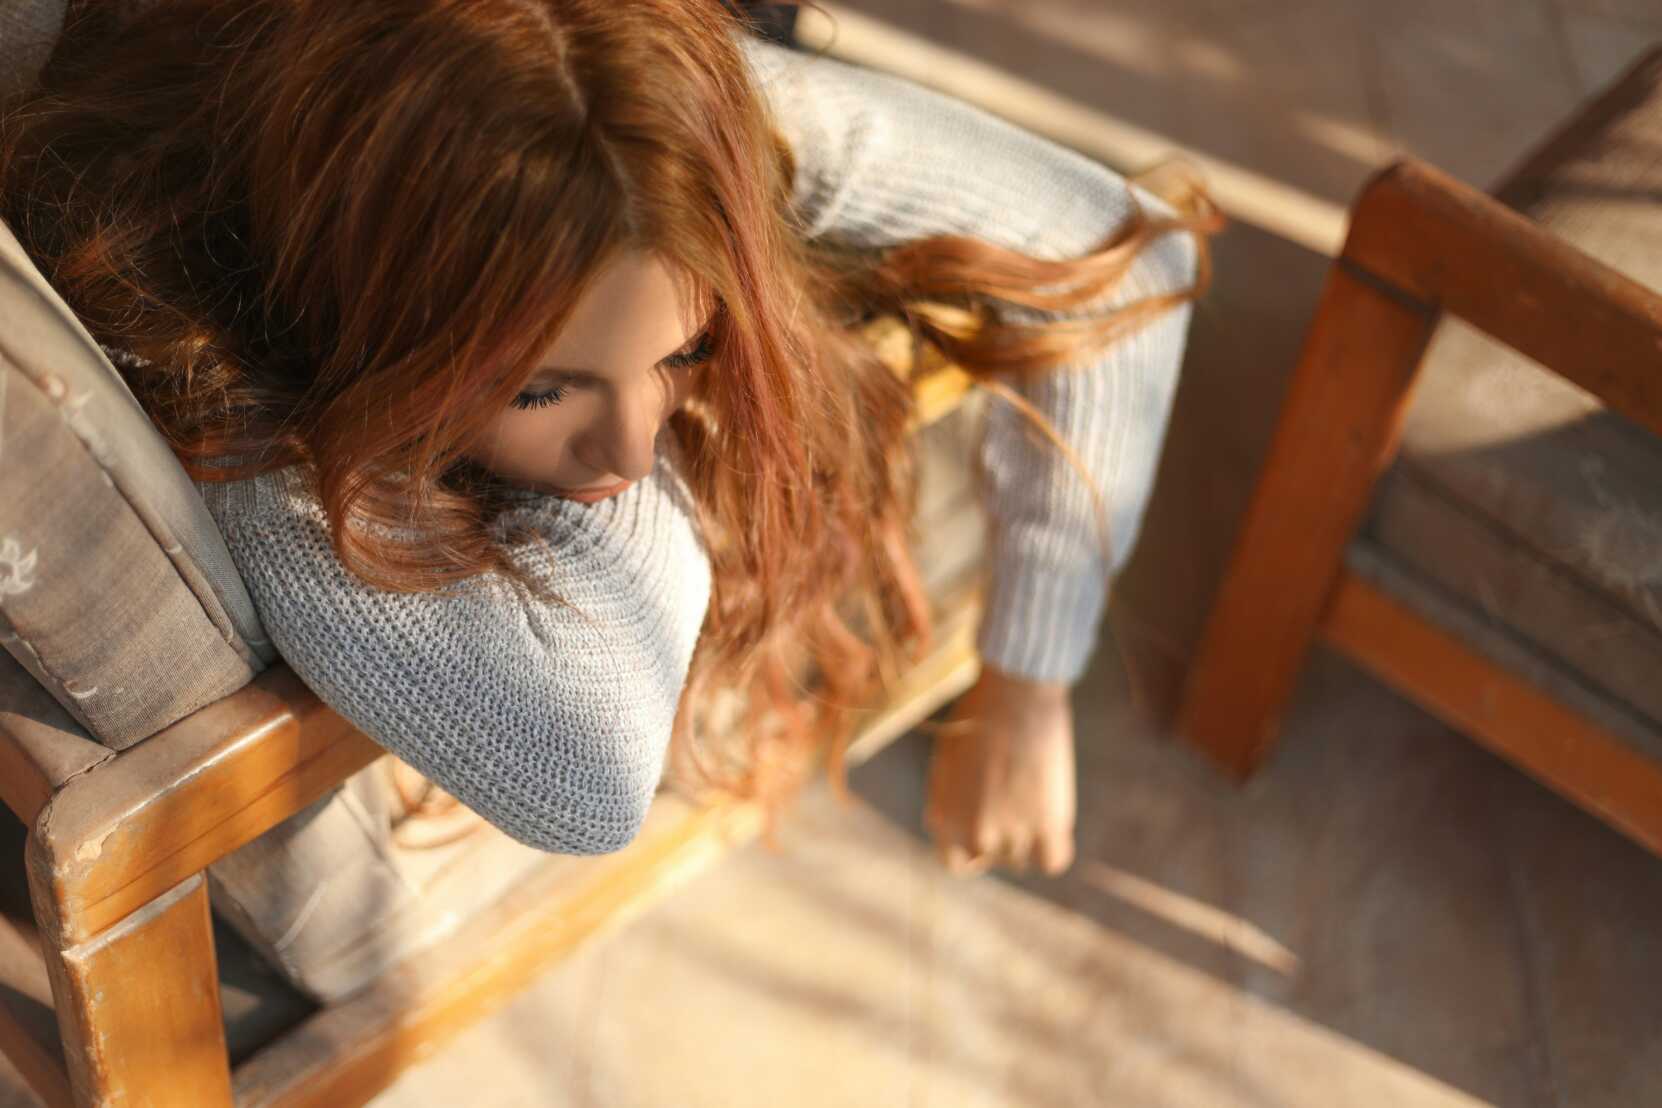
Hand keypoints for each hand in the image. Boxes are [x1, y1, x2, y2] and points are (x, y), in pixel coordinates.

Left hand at [924, 662, 1076, 876]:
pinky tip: (1054, 822)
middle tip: (1017, 801)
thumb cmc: (980, 718)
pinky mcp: (1046, 827)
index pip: (957, 863)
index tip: (990, 832)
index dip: (974, 851)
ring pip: (1023, 859)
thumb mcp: (948, 763)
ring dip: (1030, 837)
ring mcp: (1009, 833)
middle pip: (995, 858)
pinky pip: (1052, 861)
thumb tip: (966, 824)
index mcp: (943, 819)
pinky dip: (1055, 847)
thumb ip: (953, 802)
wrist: (1014, 696)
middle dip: (1006, 837)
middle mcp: (973, 833)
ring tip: (1032, 795)